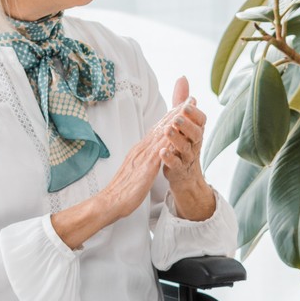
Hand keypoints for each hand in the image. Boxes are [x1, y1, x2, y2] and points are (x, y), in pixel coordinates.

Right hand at [50, 92, 189, 249]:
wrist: (109, 202)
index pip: (157, 129)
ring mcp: (142, 158)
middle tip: (189, 98)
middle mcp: (141, 150)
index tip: (181, 105)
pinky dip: (166, 142)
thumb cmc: (122, 189)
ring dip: (174, 121)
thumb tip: (147, 154)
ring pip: (160, 135)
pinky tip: (176, 134)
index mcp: (140, 150)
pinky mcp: (145, 169)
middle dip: (175, 112)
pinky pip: (157, 153)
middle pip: (160, 127)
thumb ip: (142, 159)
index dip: (170, 117)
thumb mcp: (135, 169)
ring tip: (186, 108)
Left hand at [158, 77, 206, 181]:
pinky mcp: (179, 170)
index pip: (201, 120)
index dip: (195, 113)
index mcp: (196, 130)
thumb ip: (181, 101)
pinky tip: (162, 152)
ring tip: (167, 130)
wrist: (185, 175)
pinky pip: (176, 164)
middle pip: (195, 133)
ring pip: (185, 148)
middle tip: (177, 117)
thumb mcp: (184, 122)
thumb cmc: (183, 144)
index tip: (186, 105)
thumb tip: (182, 77)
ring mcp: (188, 157)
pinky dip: (169, 158)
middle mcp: (195, 143)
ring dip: (176, 139)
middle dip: (187, 124)